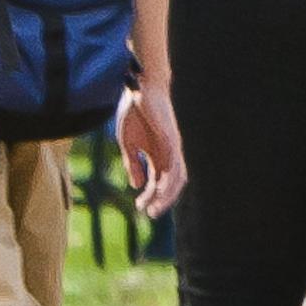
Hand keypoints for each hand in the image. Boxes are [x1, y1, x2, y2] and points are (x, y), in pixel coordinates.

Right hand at [115, 86, 187, 216]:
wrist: (140, 90)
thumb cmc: (134, 114)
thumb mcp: (129, 144)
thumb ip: (133, 164)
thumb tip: (136, 185)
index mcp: (157, 156)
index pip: (157, 182)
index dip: (150, 196)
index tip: (140, 207)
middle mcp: (168, 154)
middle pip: (171, 183)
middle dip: (162, 200)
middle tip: (151, 214)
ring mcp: (172, 147)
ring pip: (176, 177)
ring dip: (167, 194)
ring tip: (156, 207)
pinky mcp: (171, 140)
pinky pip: (174, 163)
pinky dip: (169, 178)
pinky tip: (161, 189)